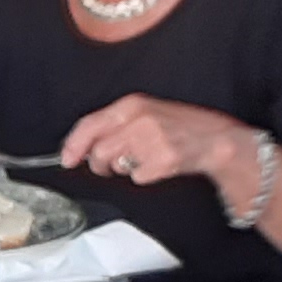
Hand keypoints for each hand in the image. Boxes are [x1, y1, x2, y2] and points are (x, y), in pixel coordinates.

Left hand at [58, 93, 242, 195]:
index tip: (66, 159)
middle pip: (99, 151)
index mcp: (132, 104)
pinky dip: (144, 175)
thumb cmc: (178, 125)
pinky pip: (137, 177)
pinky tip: (157, 165)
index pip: (90, 124)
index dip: (73, 145)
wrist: (214, 138)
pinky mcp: (163, 160)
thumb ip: (114, 124)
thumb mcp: (145, 113)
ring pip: (115, 165)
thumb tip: (81, 145)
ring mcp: (152, 140)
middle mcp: (140, 120)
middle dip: (100, 163)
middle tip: (112, 164)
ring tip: (141, 159)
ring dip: (122, 169)